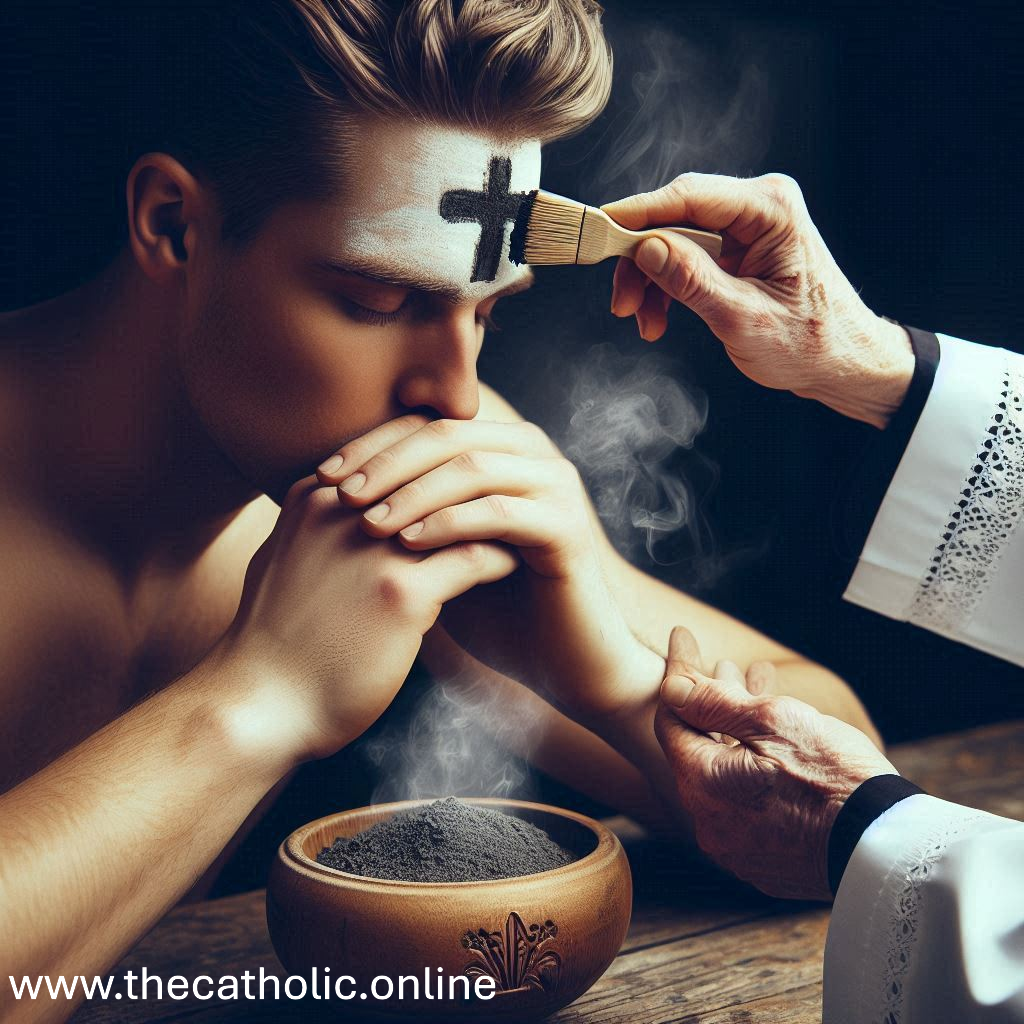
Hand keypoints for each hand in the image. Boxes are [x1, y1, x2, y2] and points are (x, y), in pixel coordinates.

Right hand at [212, 473, 517, 761]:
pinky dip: (502, 558)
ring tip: (527, 523)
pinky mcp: (400, 592)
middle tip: (516, 490)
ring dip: (497, 515)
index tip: (478, 474)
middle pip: (432, 471)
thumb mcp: (283, 561)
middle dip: (476, 479)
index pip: (397, 453)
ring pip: (460, 509)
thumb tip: (347, 509)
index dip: (443, 461)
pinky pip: (473, 558)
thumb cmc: (272, 644)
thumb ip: (317, 526)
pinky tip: (521, 565)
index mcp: (315, 496)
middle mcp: (342, 509)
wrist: (259, 707)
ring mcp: (371, 548)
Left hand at [315, 414, 663, 723]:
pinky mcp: (566, 526)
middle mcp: (532, 454)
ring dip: (411, 492)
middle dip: (386, 463)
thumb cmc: (495, 610)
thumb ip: (405, 514)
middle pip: (445, 434)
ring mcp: (555, 486)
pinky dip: (448, 524)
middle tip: (339, 493)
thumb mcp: (440, 554)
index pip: (425, 426)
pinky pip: (497, 512)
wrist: (564, 662)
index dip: (371, 446)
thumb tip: (330, 493)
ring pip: (470, 467)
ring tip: (365, 522)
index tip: (320, 476)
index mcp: (500, 448)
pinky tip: (407, 545)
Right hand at [603, 173, 914, 427]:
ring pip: (672, 239)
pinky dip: (664, 287)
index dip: (638, 212)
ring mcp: (745, 226)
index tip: (598, 227)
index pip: (690, 196)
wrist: (840, 364)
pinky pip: (683, 257)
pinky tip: (657, 318)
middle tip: (621, 302)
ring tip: (643, 322)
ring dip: (649, 281)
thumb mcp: (744, 319)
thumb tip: (647, 249)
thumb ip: (694, 282)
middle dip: (640, 261)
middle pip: (674, 216)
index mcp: (771, 210)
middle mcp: (758, 207)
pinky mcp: (735, 248)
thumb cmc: (810, 343)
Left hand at [654, 626, 894, 900]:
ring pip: (723, 775)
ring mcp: (735, 848)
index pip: (670, 719)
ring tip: (759, 694)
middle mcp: (707, 822)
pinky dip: (752, 770)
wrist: (888, 850)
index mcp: (702, 784)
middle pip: (698, 747)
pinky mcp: (763, 862)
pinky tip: (776, 748)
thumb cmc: (834, 779)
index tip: (681, 637)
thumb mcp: (774, 723)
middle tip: (730, 666)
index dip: (678, 673)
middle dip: (714, 703)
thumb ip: (714, 703)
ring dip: (736, 734)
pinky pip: (744, 805)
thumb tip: (672, 687)